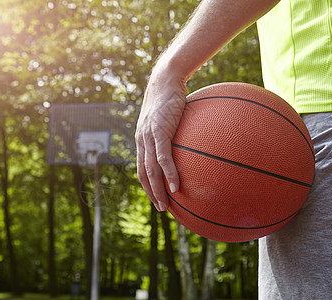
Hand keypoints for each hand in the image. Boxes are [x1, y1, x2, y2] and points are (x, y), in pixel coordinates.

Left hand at [135, 66, 186, 211]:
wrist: (165, 79)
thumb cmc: (171, 97)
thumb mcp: (171, 117)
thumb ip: (175, 132)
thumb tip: (190, 142)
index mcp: (143, 140)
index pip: (141, 168)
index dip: (147, 185)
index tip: (156, 197)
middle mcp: (142, 141)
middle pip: (143, 174)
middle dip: (151, 193)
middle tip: (161, 208)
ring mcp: (149, 137)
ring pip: (151, 170)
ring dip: (158, 190)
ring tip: (166, 204)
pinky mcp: (159, 131)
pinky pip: (163, 158)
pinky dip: (169, 174)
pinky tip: (176, 187)